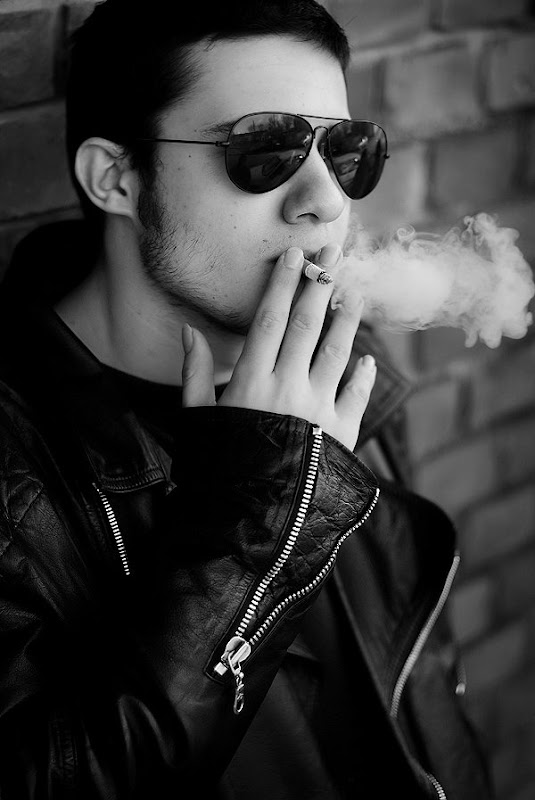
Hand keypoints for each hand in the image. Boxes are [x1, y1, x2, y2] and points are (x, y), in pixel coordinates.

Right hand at [181, 244, 376, 451]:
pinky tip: (367, 360)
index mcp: (251, 382)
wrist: (249, 519)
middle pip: (305, 326)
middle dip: (319, 286)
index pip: (269, 320)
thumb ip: (195, 374)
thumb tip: (189, 332)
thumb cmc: (219, 467)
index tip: (294, 256)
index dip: (282, 284)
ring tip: (354, 293)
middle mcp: (287, 388)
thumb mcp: (197, 420)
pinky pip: (357, 395)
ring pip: (338, 352)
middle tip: (332, 255)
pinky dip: (364, 375)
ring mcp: (318, 409)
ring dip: (347, 319)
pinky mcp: (342, 433)